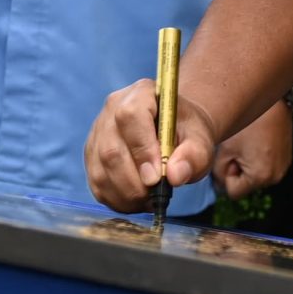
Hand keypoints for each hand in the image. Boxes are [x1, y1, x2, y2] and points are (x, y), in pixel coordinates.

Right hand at [83, 78, 222, 212]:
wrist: (175, 131)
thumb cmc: (187, 133)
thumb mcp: (200, 140)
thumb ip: (193, 155)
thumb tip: (174, 175)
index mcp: (141, 93)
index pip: (130, 117)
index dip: (141, 150)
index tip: (156, 178)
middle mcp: (113, 109)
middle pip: (110, 150)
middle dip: (133, 182)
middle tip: (155, 196)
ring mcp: (98, 132)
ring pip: (100, 171)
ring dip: (126, 195)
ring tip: (150, 199)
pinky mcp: (92, 155)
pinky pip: (97, 184)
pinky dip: (117, 199)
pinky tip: (137, 200)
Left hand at [211, 100, 291, 200]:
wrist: (271, 100)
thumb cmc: (247, 122)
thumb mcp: (225, 149)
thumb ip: (218, 173)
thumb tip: (219, 185)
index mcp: (261, 176)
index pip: (232, 192)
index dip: (225, 175)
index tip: (228, 155)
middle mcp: (276, 175)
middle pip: (245, 185)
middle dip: (237, 170)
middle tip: (238, 146)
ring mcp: (284, 166)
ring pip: (255, 175)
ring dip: (248, 164)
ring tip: (248, 142)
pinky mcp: (286, 157)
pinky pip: (266, 165)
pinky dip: (258, 158)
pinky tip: (257, 140)